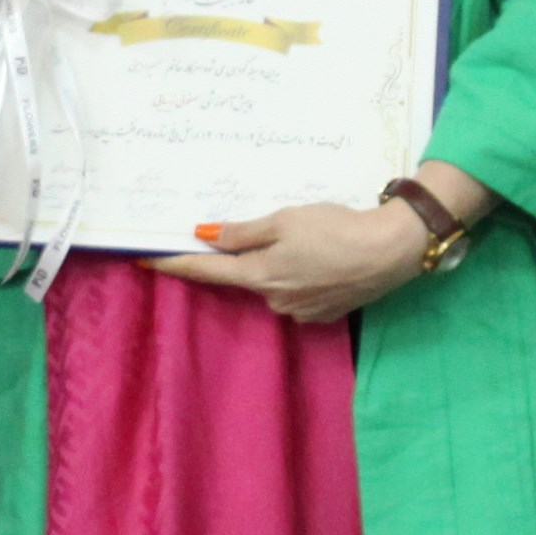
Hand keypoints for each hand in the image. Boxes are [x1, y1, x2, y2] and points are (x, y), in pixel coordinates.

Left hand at [155, 201, 435, 324]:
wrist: (390, 251)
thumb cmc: (335, 228)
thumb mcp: (284, 220)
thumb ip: (243, 232)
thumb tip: (204, 237)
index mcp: (259, 275)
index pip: (206, 272)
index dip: (174, 264)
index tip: (145, 261)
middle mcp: (273, 300)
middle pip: (245, 277)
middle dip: (249, 257)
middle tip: (275, 230)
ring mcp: (299, 311)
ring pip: (274, 284)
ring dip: (280, 265)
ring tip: (312, 240)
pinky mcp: (324, 314)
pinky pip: (299, 294)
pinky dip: (303, 277)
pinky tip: (324, 260)